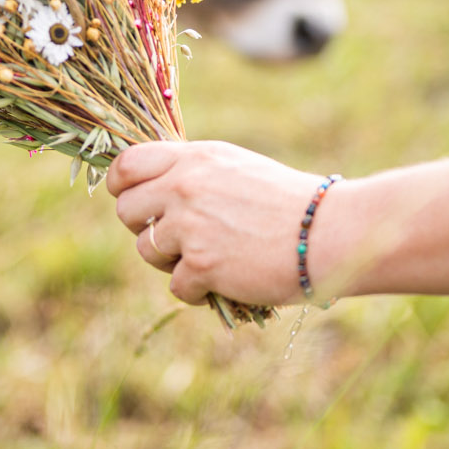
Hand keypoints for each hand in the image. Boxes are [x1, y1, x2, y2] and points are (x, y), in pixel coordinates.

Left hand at [106, 141, 334, 306]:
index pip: (126, 164)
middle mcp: (185, 186)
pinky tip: (224, 280)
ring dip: (170, 262)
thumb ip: (193, 174)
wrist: (327, 232)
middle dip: (145, 228)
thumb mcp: (237, 168)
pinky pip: (175, 286)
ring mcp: (190, 225)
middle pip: (125, 211)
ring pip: (145, 250)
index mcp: (194, 157)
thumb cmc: (290, 203)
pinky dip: (196, 290)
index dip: (120, 186)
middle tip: (176, 238)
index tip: (133, 201)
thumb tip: (154, 191)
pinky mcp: (201, 264)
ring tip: (208, 259)